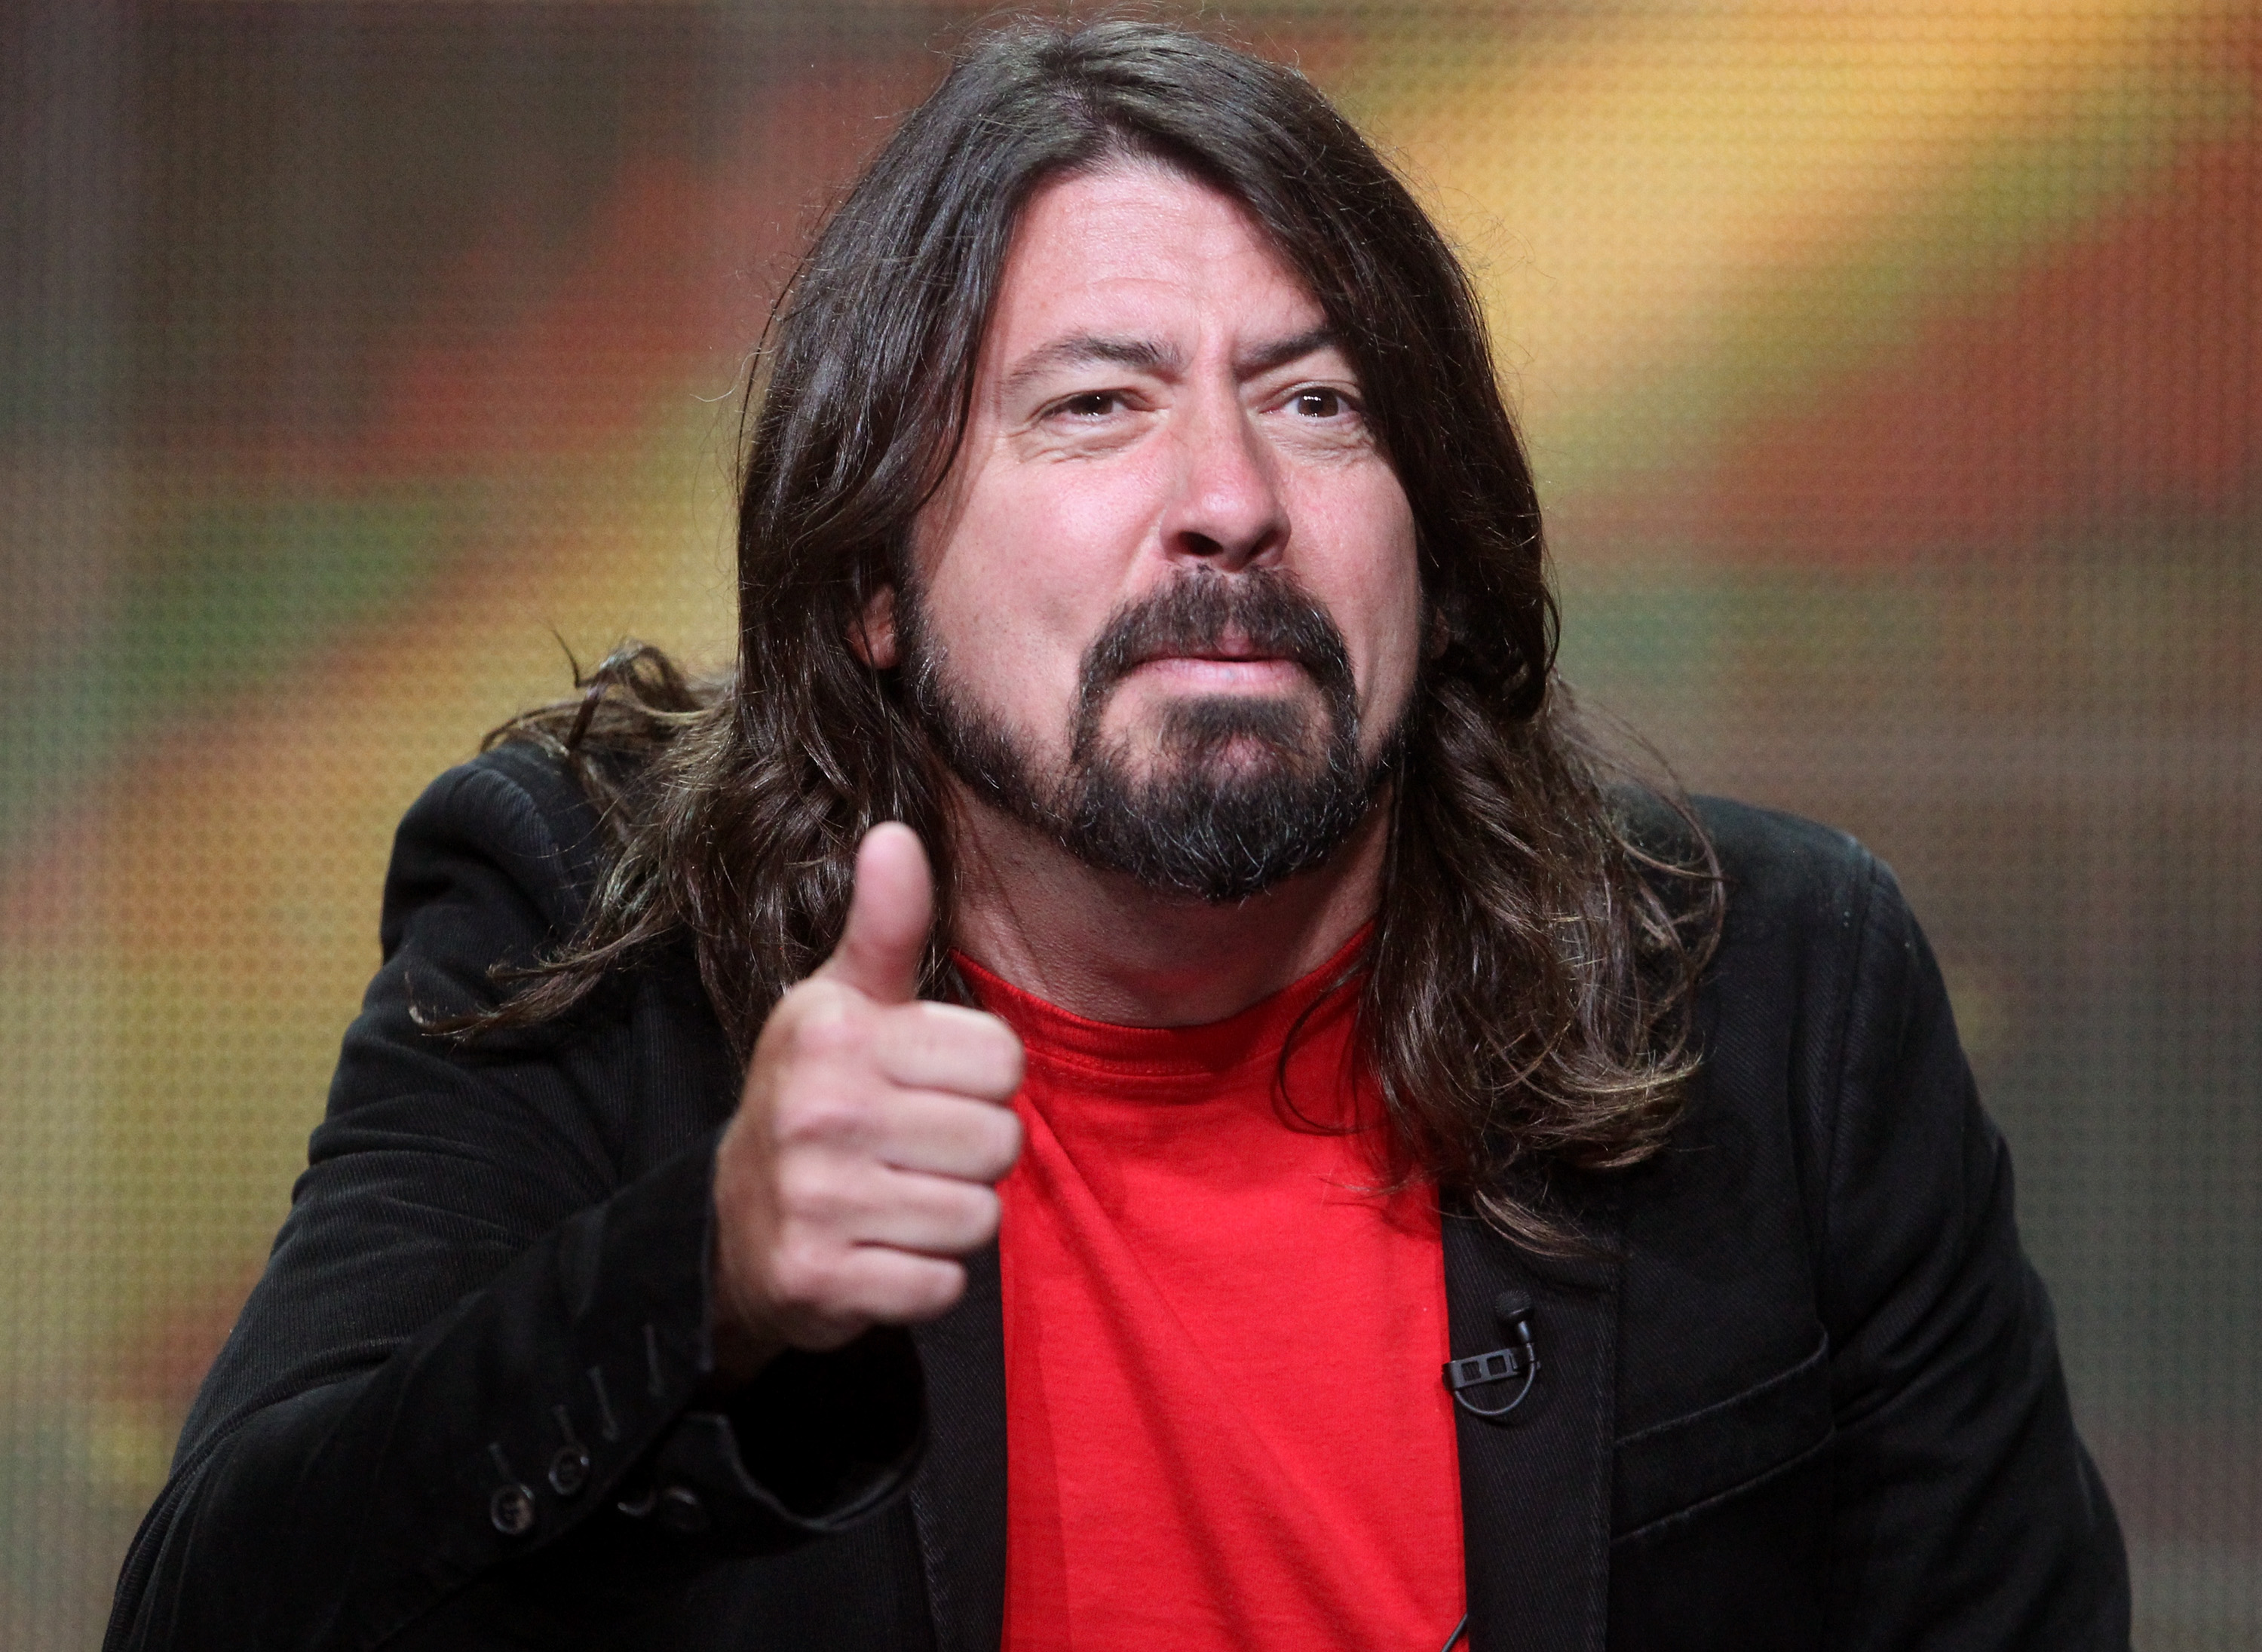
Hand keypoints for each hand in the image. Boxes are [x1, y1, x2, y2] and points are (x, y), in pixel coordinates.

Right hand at [709, 824, 1024, 1380]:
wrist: (732, 1225)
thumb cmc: (815, 1096)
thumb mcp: (843, 1002)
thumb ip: (886, 926)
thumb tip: (896, 834)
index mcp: (835, 1031)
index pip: (1001, 1060)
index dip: (980, 1079)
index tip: (926, 1085)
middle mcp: (820, 1110)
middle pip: (1000, 1141)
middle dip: (971, 1153)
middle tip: (914, 1150)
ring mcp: (815, 1200)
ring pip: (978, 1216)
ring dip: (951, 1217)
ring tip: (897, 1196)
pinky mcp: (820, 1281)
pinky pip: (942, 1285)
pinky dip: (924, 1277)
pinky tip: (881, 1249)